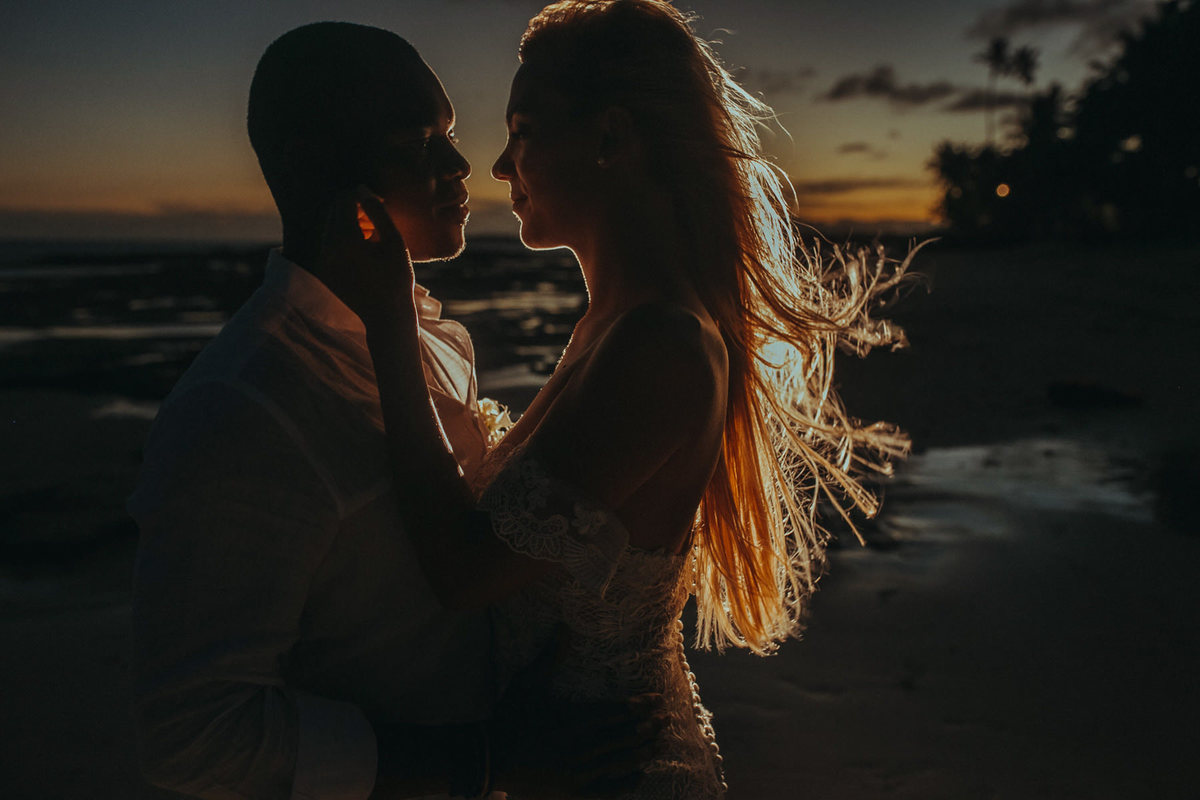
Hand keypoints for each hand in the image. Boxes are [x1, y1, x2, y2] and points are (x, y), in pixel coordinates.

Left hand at [316, 186, 415, 327]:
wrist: (386, 317)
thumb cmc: (397, 279)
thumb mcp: (394, 242)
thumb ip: (378, 212)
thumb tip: (362, 188)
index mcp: (344, 239)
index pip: (344, 200)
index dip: (362, 196)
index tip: (379, 204)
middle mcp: (327, 247)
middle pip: (333, 211)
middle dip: (353, 209)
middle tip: (376, 220)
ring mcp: (322, 260)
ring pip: (330, 227)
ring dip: (348, 224)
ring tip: (372, 236)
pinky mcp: (323, 270)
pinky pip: (329, 244)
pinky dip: (343, 240)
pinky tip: (364, 251)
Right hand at [487, 635, 665, 797]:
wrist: (490, 758)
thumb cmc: (510, 716)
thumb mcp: (527, 683)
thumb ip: (549, 657)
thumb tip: (563, 627)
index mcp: (573, 720)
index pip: (616, 712)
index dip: (639, 705)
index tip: (657, 700)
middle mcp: (581, 747)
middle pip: (624, 736)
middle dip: (648, 726)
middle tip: (667, 719)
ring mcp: (579, 773)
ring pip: (621, 762)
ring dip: (644, 751)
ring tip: (661, 743)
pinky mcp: (573, 792)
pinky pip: (608, 790)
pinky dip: (626, 782)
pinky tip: (639, 774)